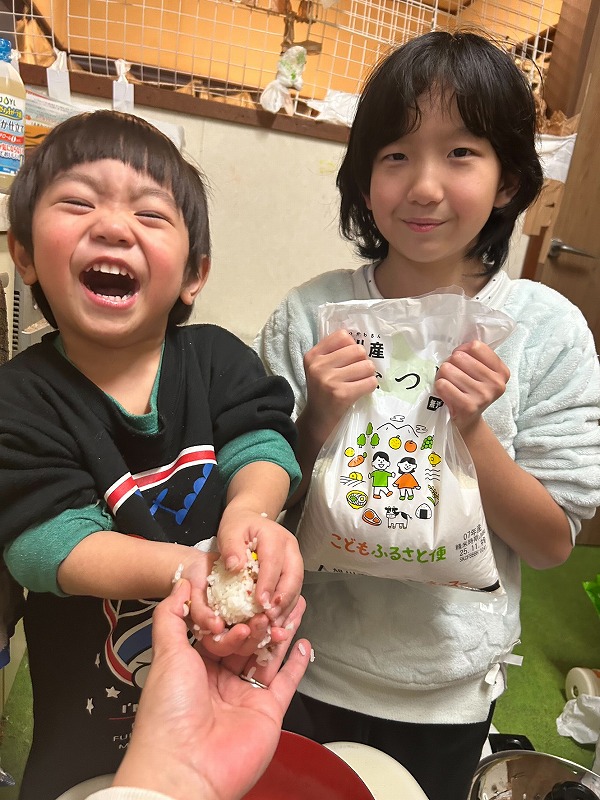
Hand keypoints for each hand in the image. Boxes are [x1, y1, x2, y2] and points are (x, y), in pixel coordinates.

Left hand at [113, 580, 310, 799]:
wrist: (186, 767)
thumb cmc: (168, 712)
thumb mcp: (166, 653)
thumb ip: (172, 616)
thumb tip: (180, 584)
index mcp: (195, 666)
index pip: (221, 629)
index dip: (234, 610)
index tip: (246, 588)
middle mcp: (221, 680)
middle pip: (248, 640)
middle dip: (261, 616)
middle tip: (276, 593)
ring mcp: (246, 695)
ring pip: (268, 655)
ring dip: (281, 631)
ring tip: (294, 605)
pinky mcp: (268, 711)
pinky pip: (286, 681)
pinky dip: (296, 662)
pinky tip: (303, 641)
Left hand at [217, 507, 302, 624]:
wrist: (249, 520)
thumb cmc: (238, 527)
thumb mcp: (229, 531)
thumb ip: (231, 547)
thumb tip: (236, 566)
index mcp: (274, 536)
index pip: (273, 562)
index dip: (268, 583)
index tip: (261, 603)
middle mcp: (290, 547)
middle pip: (293, 576)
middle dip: (283, 599)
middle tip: (270, 618)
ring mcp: (295, 559)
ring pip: (297, 586)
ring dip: (287, 606)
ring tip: (274, 624)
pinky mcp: (294, 570)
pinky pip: (295, 590)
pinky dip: (288, 607)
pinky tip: (277, 620)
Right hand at [303, 329, 376, 443]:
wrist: (318, 419)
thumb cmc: (323, 391)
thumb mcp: (320, 368)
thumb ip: (335, 352)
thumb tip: (362, 341)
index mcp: (313, 355)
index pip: (343, 336)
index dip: (351, 346)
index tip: (349, 359)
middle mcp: (319, 366)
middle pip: (358, 350)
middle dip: (362, 362)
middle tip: (356, 373)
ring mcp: (329, 380)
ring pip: (367, 366)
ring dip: (368, 375)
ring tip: (358, 382)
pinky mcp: (341, 394)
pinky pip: (370, 382)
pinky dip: (370, 386)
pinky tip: (361, 391)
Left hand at [434, 340, 508, 434]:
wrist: (467, 420)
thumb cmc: (470, 390)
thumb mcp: (480, 372)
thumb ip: (474, 356)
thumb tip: (459, 347)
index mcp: (502, 371)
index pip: (475, 346)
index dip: (462, 350)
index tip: (461, 361)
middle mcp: (496, 383)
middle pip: (460, 357)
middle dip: (450, 363)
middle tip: (451, 375)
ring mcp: (483, 396)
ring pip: (448, 369)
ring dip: (442, 375)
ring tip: (447, 384)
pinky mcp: (468, 406)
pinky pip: (443, 385)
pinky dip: (439, 386)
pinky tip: (445, 392)